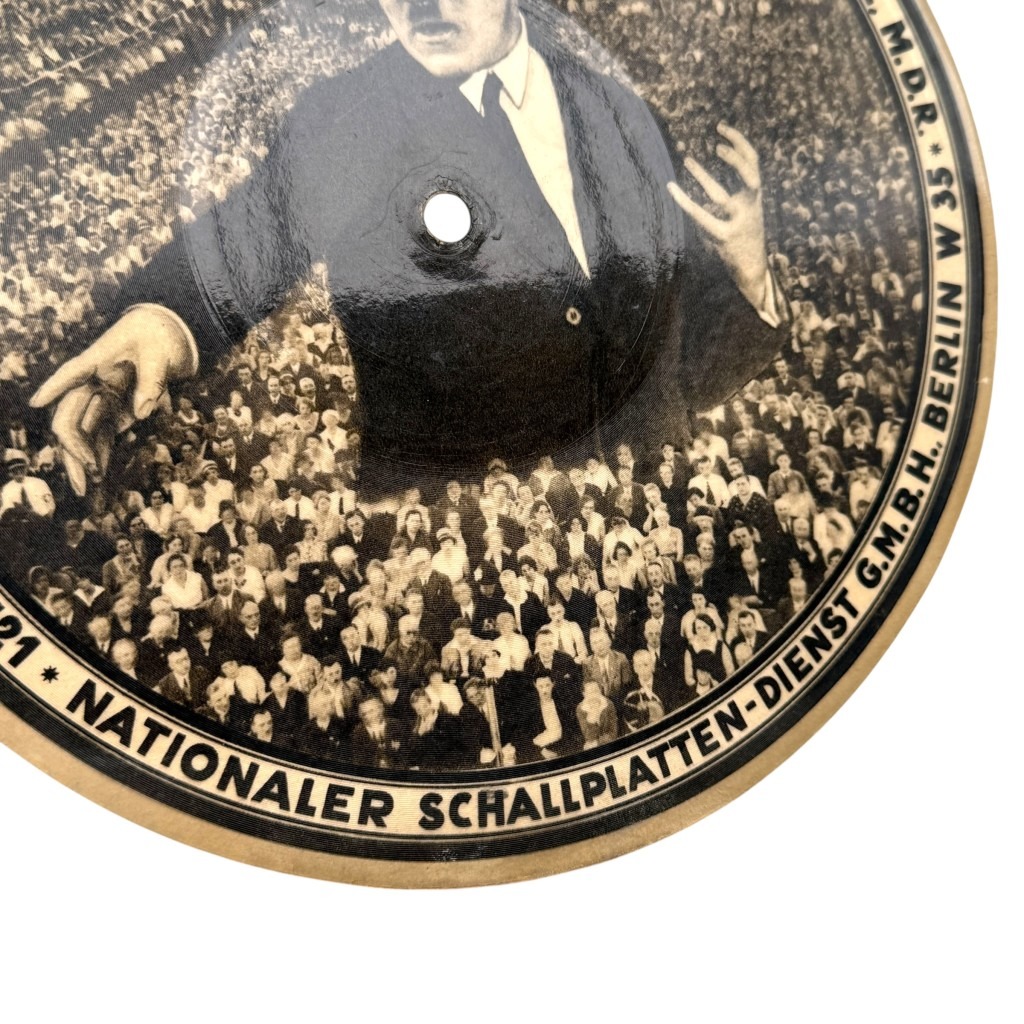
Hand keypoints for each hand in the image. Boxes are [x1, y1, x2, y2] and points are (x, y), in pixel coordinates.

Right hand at [29, 304, 198, 495]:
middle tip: (84, 480)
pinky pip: (100, 437)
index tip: (38, 401)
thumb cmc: (158, 340)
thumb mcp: (161, 356)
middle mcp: (91, 384)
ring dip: (81, 460)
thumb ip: (153, 383)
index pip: (71, 374)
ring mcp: (100, 400)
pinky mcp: (112, 412)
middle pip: (70, 418)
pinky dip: (99, 456)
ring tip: (85, 490)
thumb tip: (141, 413)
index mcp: (96, 363)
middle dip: (72, 449)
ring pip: (80, 433)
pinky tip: (98, 480)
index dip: (54, 387)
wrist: (164, 337)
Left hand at [668, 124, 768, 310]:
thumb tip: (722, 164)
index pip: (753, 162)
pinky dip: (684, 202)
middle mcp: (750, 206)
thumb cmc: (746, 234)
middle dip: (736, 155)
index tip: (722, 128)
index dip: (739, 143)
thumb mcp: (748, 209)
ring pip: (720, 195)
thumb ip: (739, 190)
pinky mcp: (722, 237)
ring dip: (703, 176)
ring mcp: (737, 222)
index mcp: (756, 196)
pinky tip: (672, 188)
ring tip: (688, 159)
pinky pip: (701, 216)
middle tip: (717, 140)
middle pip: (750, 173)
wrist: (753, 268)